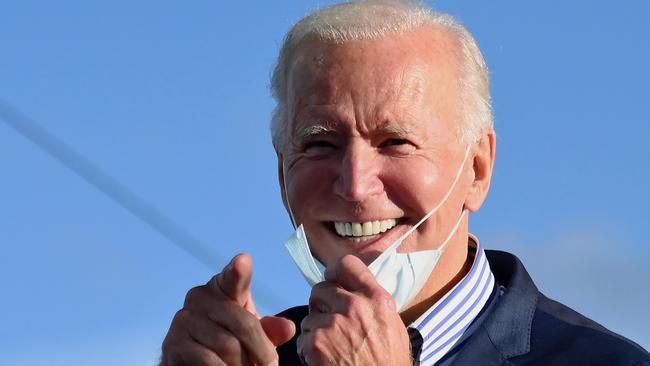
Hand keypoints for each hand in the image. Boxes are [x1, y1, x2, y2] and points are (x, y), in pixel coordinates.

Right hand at [161, 253, 295, 365]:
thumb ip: (269, 330)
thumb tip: (286, 328)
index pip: (232, 277)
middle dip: (262, 352)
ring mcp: (184, 319)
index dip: (238, 270)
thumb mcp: (252, 333)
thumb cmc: (229, 340)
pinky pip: (209, 362)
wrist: (194, 361)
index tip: (244, 261)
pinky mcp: (174, 343)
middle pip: (244, 325)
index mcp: (222, 287)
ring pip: (229, 347)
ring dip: (244, 365)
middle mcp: (200, 297)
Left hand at [297, 255, 410, 364]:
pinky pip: (303, 338)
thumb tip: (352, 288)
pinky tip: (325, 360)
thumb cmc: (388, 363)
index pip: (346, 265)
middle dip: (321, 305)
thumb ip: (372, 302)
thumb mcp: (392, 325)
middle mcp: (355, 306)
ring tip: (332, 348)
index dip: (334, 273)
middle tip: (330, 323)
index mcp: (376, 299)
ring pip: (309, 316)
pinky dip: (309, 351)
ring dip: (315, 330)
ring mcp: (334, 324)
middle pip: (321, 288)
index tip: (333, 282)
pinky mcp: (316, 344)